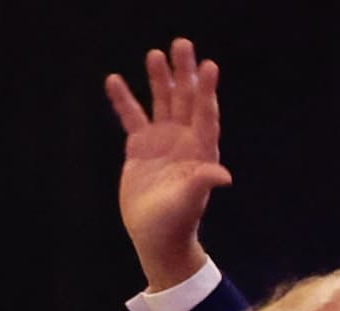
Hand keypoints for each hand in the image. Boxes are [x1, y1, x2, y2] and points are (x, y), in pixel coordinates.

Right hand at [105, 38, 231, 290]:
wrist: (155, 237)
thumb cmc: (176, 223)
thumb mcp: (188, 202)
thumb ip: (202, 183)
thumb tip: (224, 176)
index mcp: (200, 151)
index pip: (205, 114)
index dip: (207, 91)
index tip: (209, 66)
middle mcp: (184, 140)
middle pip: (185, 99)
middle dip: (184, 73)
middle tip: (182, 44)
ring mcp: (162, 141)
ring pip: (161, 103)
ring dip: (159, 79)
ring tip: (154, 54)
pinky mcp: (141, 147)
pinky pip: (131, 117)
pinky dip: (123, 100)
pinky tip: (115, 80)